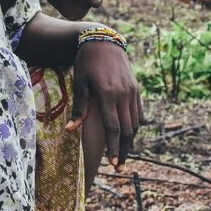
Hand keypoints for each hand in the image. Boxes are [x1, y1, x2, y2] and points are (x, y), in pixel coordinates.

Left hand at [67, 40, 142, 168]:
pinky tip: (129, 135)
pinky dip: (135, 126)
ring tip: (123, 155)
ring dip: (130, 141)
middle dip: (123, 151)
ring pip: (135, 123)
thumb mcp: (79, 84)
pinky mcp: (136, 89)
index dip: (113, 148)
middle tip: (119, 167)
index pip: (113, 128)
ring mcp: (133, 92)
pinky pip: (139, 113)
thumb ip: (79, 108)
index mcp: (108, 95)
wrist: (103, 42)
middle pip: (127, 130)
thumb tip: (70, 130)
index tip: (112, 164)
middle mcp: (124, 95)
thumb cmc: (86, 63)